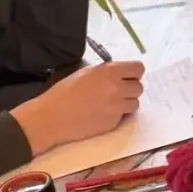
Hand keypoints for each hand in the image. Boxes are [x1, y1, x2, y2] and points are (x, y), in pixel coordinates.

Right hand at [12, 61, 144, 154]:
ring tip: (110, 103)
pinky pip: (124, 116)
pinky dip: (116, 114)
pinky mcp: (114, 123)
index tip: (127, 76)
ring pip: (135, 103)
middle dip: (130, 88)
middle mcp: (118, 89)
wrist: (53, 117)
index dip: (134, 72)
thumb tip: (119, 73)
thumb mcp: (85, 72)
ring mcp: (117, 107)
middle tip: (118, 91)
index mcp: (110, 72)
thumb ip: (105, 71)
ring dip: (126, 102)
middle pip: (139, 87)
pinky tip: (101, 113)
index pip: (138, 68)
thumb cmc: (64, 91)